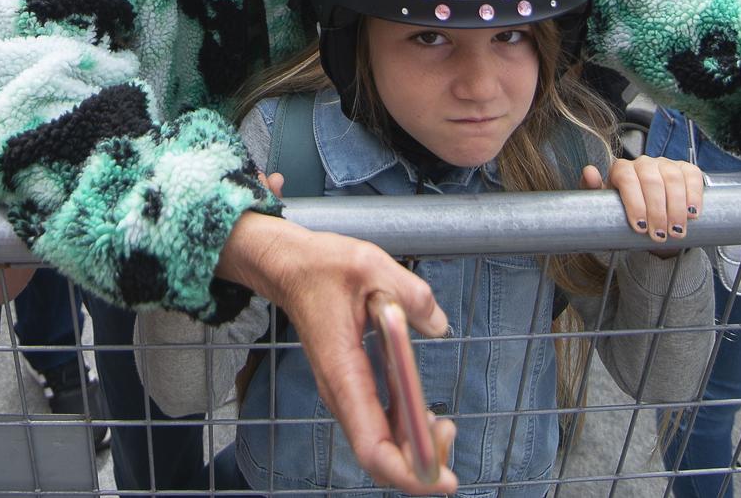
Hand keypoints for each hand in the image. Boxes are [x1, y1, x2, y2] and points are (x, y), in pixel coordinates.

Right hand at [220, 212, 459, 494]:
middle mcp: (341, 393)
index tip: (442, 480)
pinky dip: (406, 431)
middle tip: (450, 431)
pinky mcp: (352, 387)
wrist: (289, 267)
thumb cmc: (323, 267)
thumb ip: (410, 294)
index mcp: (342, 372)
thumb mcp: (370, 265)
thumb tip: (438, 325)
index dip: (408, 472)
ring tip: (445, 425)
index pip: (372, 447)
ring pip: (380, 446)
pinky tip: (428, 416)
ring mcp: (345, 393)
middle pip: (380, 457)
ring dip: (415, 448)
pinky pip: (379, 426)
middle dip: (420, 462)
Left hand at [581, 157, 703, 242]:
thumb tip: (589, 171)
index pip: (626, 177)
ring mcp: (666, 164)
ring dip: (676, 207)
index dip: (634, 202)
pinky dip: (694, 194)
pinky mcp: (686, 169)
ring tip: (676, 231)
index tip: (639, 227)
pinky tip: (693, 214)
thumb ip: (593, 190)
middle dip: (656, 210)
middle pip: (651, 180)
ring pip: (673, 178)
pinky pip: (692, 176)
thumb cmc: (623, 213)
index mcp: (622, 169)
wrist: (647, 219)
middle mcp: (644, 163)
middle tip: (659, 235)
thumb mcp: (605, 207)